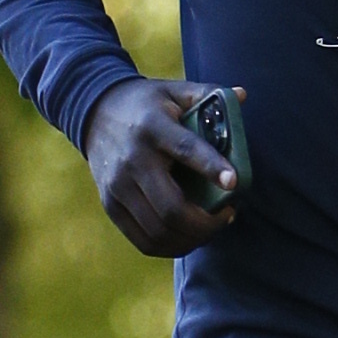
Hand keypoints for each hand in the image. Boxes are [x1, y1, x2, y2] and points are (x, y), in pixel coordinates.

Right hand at [84, 77, 239, 258]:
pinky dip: (172, 246)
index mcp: (152, 127)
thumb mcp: (174, 90)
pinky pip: (143, 241)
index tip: (234, 182)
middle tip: (227, 216)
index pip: (183, 149)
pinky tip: (189, 237)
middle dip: (206, 223)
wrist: (94, 113)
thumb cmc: (147, 104)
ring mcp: (117, 187)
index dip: (210, 167)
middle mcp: (132, 160)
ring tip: (211, 227)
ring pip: (158, 231)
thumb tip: (242, 95)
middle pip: (171, 207)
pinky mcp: (110, 205)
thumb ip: (207, 94)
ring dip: (193, 238)